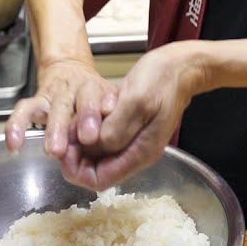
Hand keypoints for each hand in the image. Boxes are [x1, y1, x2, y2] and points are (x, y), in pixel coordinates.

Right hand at [5, 58, 117, 158]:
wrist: (68, 67)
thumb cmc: (92, 92)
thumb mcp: (107, 96)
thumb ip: (114, 112)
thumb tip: (122, 134)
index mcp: (97, 88)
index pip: (100, 96)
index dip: (100, 112)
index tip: (102, 125)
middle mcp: (76, 90)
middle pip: (80, 101)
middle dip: (82, 119)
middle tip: (87, 139)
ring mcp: (55, 95)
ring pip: (53, 108)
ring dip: (53, 129)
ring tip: (53, 150)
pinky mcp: (36, 101)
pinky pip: (23, 111)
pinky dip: (16, 126)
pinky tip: (13, 145)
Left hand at [58, 42, 207, 189]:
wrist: (182, 65)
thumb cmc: (163, 80)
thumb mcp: (138, 100)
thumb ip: (116, 128)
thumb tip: (93, 146)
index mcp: (140, 153)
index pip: (100, 180)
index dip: (77, 170)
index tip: (64, 150)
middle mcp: (134, 151)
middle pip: (95, 167)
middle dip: (77, 152)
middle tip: (68, 129)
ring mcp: (131, 139)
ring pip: (96, 150)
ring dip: (83, 136)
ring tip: (79, 116)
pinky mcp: (127, 125)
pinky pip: (102, 134)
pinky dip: (92, 125)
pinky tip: (92, 107)